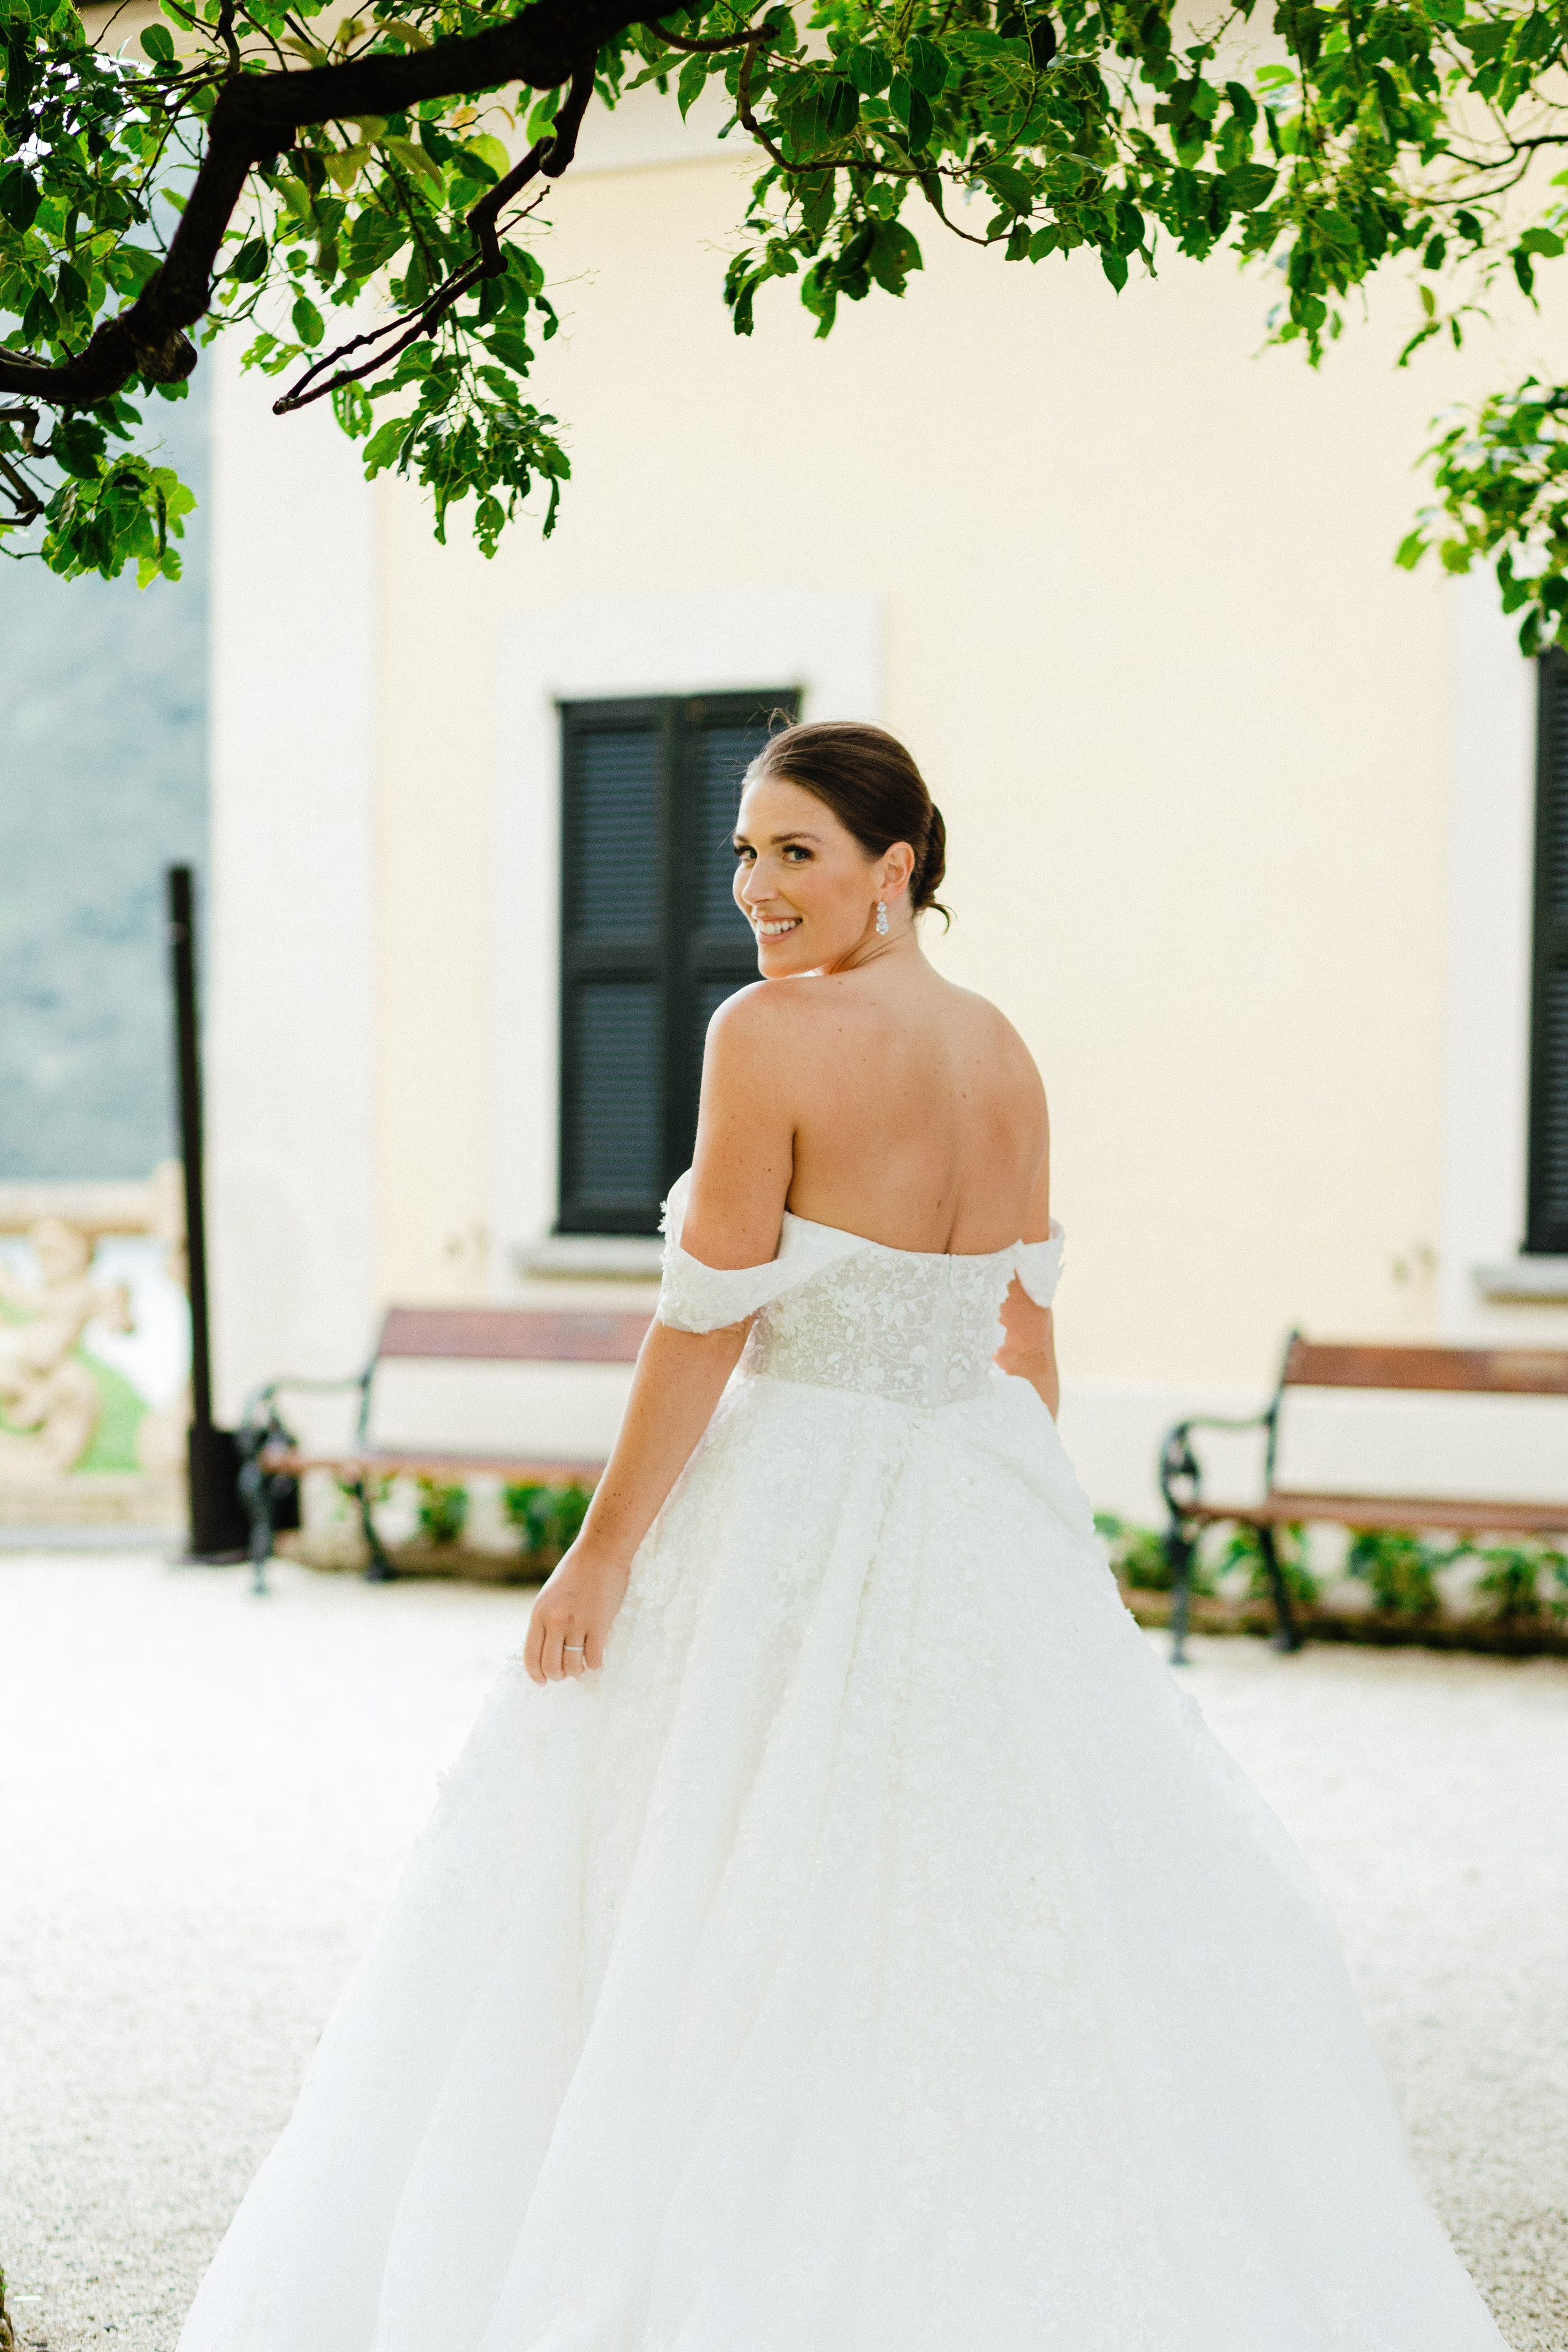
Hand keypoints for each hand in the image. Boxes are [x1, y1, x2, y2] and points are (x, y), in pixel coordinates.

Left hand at [523, 1541, 630, 1684]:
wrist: (600, 1551)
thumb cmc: (576, 1572)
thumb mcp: (550, 1595)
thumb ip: (546, 1620)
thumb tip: (548, 1651)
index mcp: (539, 1613)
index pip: (531, 1656)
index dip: (536, 1674)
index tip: (542, 1681)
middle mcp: (555, 1620)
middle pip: (551, 1666)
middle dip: (558, 1675)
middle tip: (566, 1672)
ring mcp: (577, 1623)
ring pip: (573, 1666)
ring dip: (578, 1671)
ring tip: (582, 1666)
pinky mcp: (599, 1624)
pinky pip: (594, 1658)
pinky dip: (595, 1664)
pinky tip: (596, 1657)